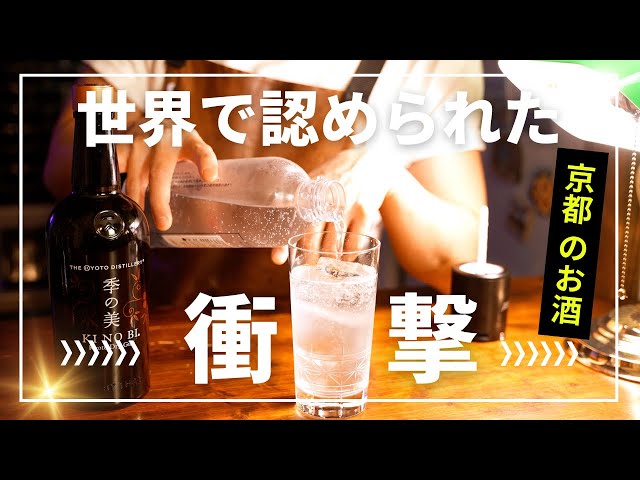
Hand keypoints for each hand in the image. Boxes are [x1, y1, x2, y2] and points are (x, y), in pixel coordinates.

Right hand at [119, 127, 217, 230]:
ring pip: (136, 175)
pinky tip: (117, 203)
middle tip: (164, 223)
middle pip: (160, 171)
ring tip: (140, 219)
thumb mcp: (192, 146)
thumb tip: (211, 188)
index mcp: (187, 140)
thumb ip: (202, 165)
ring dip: (137, 199)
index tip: (210, 177)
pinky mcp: (121, 146)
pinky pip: (114, 169)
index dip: (206, 162)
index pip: (199, 150)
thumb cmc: (174, 140)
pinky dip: (114, 188)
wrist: (147, 118)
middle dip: (160, 200)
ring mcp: (139, 142)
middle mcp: (162, 139)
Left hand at [269, 147, 401, 264]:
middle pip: (313, 235)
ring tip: (324, 269)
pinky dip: (349, 255)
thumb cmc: (332, 181)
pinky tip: (344, 259)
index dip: (283, 241)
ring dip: (329, 259)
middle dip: (309, 256)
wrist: (367, 163)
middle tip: (307, 268)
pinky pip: (355, 241)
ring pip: (334, 242)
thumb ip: (294, 214)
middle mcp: (326, 197)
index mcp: (308, 191)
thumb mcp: (312, 186)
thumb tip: (277, 255)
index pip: (290, 220)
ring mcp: (347, 204)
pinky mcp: (365, 210)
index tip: (279, 259)